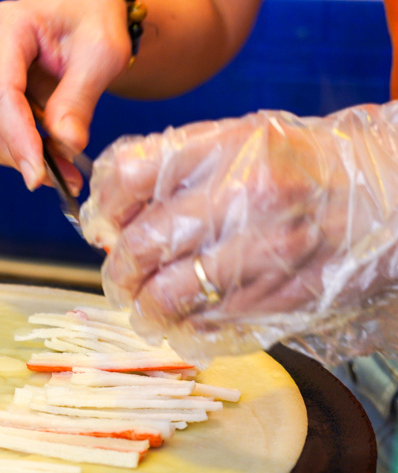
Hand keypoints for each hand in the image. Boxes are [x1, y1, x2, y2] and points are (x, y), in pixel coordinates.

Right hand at [0, 0, 133, 193]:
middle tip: (67, 175)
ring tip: (57, 163)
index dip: (18, 140)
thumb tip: (65, 144)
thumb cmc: (88, 26)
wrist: (79, 21)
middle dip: (23, 157)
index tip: (40, 176)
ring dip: (11, 158)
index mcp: (5, 26)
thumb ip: (80, 99)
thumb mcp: (101, 54)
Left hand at [82, 102, 397, 364]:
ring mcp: (270, 251)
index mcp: (229, 147)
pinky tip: (187, 324)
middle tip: (121, 280)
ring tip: (146, 310)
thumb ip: (175, 168)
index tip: (104, 227)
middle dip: (120, 272)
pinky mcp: (288, 297)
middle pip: (142, 244)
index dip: (105, 208)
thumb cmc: (301, 167)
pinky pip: (212, 326)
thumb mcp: (242, 141)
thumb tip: (108, 220)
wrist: (387, 195)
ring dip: (146, 310)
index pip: (130, 175)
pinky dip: (187, 331)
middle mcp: (248, 196)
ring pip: (170, 296)